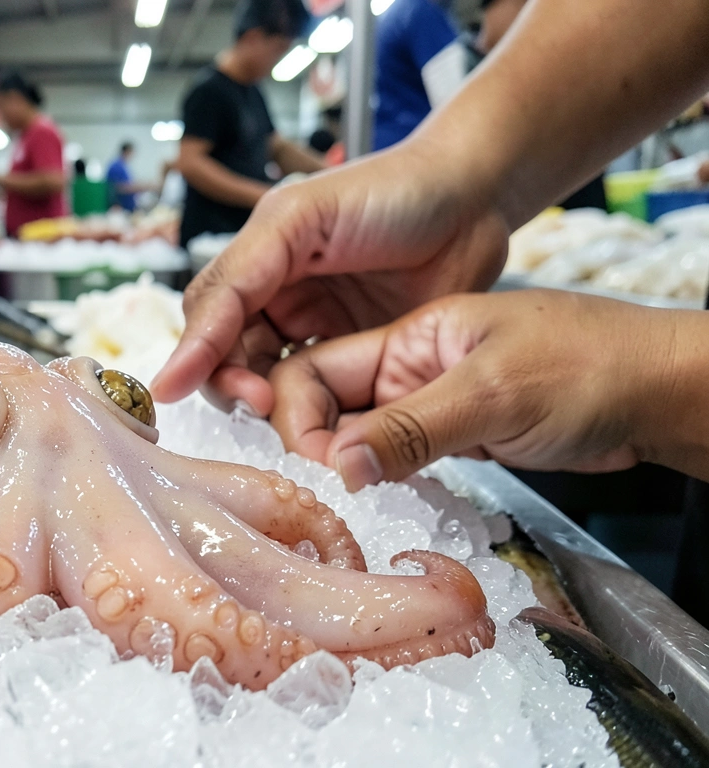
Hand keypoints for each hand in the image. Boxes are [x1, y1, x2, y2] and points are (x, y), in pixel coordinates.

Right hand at [150, 142, 511, 414]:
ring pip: (269, 376)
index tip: (173, 390)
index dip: (194, 351)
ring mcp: (318, 325)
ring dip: (269, 401)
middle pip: (230, 351)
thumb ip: (244, 272)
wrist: (478, 198)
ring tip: (287, 418)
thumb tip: (187, 330)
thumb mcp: (302, 218)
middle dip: (232, 381)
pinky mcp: (358, 352)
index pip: (209, 310)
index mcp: (260, 255)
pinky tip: (319, 424)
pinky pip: (320, 391)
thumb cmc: (395, 190)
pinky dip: (312, 410)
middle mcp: (280, 293)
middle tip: (259, 404)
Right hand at [267, 290, 683, 489]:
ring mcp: (432, 403)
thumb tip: (338, 465)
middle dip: (316, 444)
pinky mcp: (457, 436)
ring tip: (348, 504)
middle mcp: (410, 366)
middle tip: (331, 489)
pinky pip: (398, 456)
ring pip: (361, 436)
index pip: (316, 367)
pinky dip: (383, 479)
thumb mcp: (493, 392)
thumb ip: (410, 428)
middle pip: (328, 403)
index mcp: (409, 333)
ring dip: (348, 468)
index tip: (321, 463)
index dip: (302, 416)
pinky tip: (381, 501)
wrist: (663, 393)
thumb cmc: (593, 366)